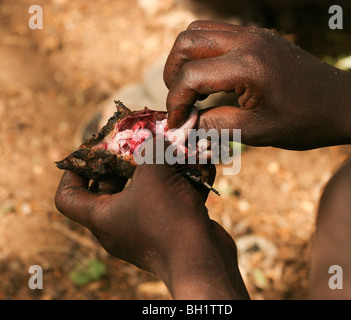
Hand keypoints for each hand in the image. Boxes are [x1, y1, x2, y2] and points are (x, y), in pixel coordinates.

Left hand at [55, 151, 248, 298]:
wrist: (202, 261)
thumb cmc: (168, 217)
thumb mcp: (154, 173)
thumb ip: (151, 149)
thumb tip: (156, 138)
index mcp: (102, 217)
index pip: (68, 197)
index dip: (73, 171)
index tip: (92, 153)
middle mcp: (118, 227)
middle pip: (108, 190)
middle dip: (123, 163)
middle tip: (137, 144)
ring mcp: (143, 231)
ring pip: (143, 194)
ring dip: (157, 171)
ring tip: (171, 151)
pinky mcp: (168, 232)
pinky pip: (166, 203)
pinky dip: (178, 185)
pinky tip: (197, 167)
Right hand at [164, 20, 350, 149]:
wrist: (340, 103)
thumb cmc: (304, 121)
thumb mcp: (255, 131)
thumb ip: (213, 126)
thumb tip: (183, 126)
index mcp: (248, 65)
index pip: (191, 76)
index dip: (176, 102)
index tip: (176, 123)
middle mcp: (247, 40)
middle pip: (187, 42)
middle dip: (173, 74)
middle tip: (180, 102)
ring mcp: (253, 34)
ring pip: (198, 32)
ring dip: (186, 60)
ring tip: (191, 90)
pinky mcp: (257, 36)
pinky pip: (217, 34)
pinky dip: (203, 54)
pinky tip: (210, 80)